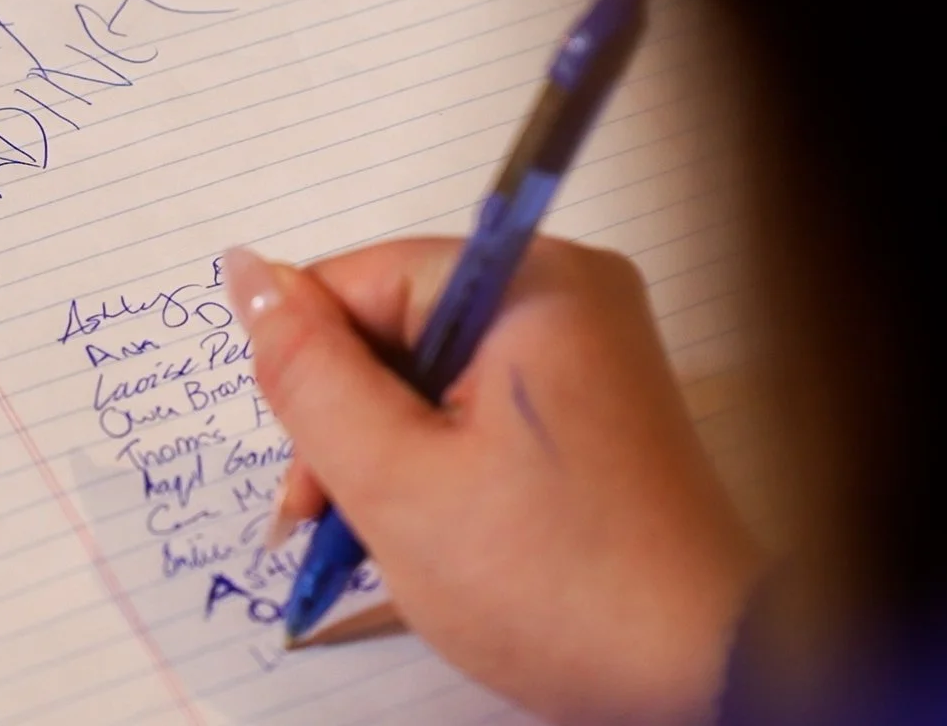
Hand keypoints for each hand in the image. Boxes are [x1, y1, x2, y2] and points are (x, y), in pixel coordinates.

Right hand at [224, 238, 761, 724]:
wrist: (700, 671)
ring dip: (390, 450)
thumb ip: (307, 374)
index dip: (310, 373)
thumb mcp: (395, 480)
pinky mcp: (596, 403)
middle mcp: (569, 291)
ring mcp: (591, 348)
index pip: (360, 279)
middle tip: (335, 521)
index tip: (309, 476)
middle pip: (397, 322)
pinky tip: (437, 529)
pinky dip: (443, 460)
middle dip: (351, 421)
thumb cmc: (555, 583)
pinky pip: (484, 402)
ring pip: (434, 371)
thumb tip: (246, 276)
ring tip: (385, 541)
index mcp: (528, 281)